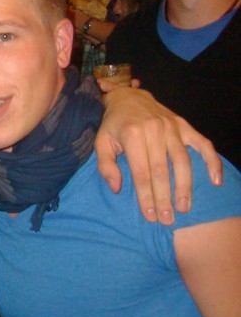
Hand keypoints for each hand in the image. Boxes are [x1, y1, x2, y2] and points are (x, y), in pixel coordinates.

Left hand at [95, 87, 221, 223]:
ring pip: (182, 161)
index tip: (150, 216)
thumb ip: (106, 165)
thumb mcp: (101, 142)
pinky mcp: (184, 125)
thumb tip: (117, 188)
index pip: (141, 172)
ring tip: (184, 207)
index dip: (146, 196)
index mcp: (132, 134)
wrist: (127, 97)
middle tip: (167, 219)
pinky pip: (202, 144)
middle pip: (162, 170)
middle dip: (164, 198)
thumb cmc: (113, 124)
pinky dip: (211, 161)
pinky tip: (215, 181)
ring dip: (185, 186)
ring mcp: (171, 127)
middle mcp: (154, 129)